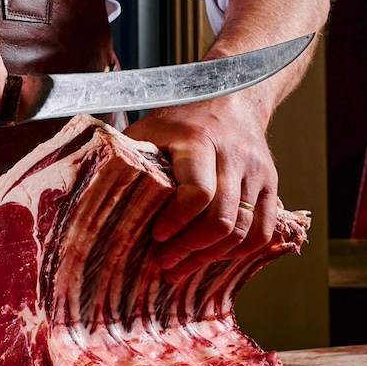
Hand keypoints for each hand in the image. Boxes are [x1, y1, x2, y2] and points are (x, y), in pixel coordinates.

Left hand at [125, 98, 279, 276]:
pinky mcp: (272, 184)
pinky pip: (263, 230)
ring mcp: (258, 172)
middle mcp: (234, 156)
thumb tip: (94, 195)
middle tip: (164, 263)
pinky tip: (215, 257)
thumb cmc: (180, 119)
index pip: (198, 192)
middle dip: (190, 249)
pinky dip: (240, 252)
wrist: (231, 97)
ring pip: (243, 230)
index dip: (178, 222)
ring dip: (211, 257)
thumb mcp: (150, 129)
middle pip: (222, 218)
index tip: (155, 237)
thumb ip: (132, 158)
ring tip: (183, 268)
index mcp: (199, 141)